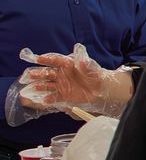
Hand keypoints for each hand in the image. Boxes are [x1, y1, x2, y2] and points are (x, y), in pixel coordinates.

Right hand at [14, 44, 132, 118]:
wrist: (101, 89)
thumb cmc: (96, 75)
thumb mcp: (93, 69)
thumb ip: (86, 65)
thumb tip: (82, 61)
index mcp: (68, 65)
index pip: (55, 61)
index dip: (46, 59)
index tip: (37, 58)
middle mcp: (62, 74)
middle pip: (48, 73)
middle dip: (39, 74)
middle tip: (31, 74)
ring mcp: (61, 85)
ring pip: (48, 85)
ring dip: (41, 86)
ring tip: (34, 87)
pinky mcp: (64, 95)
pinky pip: (54, 97)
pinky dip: (49, 98)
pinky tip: (44, 100)